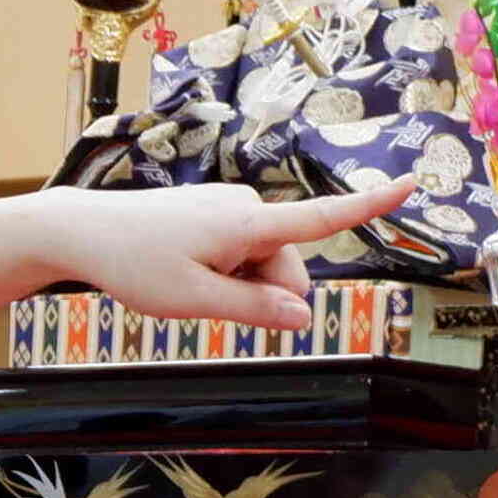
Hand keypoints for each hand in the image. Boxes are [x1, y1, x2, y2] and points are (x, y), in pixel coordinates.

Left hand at [39, 179, 415, 332]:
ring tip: (191, 287)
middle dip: (269, 294)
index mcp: (247, 225)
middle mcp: (246, 208)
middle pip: (288, 266)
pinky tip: (188, 275)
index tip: (411, 183)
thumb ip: (253, 308)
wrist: (86, 231)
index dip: (368, 205)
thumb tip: (302, 314)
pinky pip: (242, 255)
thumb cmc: (135, 265)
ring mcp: (230, 211)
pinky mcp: (215, 216)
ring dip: (243, 287)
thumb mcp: (195, 300)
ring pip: (264, 264)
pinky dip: (228, 274)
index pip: (321, 219)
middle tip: (213, 305)